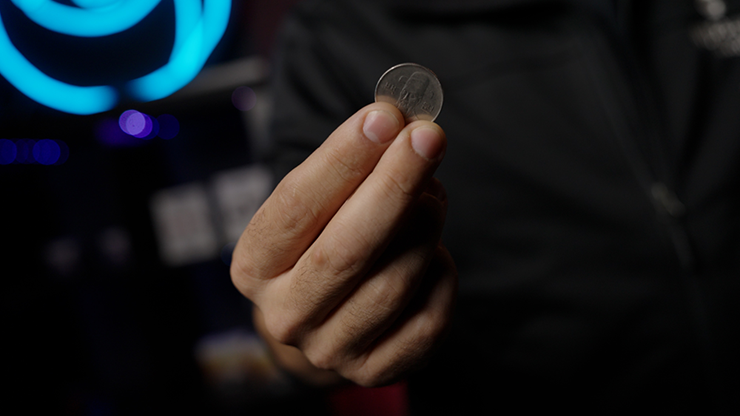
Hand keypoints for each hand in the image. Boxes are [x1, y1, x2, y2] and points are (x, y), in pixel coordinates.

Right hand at [230, 102, 456, 386]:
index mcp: (255, 264)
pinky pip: (427, 317)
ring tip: (432, 195)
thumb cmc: (321, 243)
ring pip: (392, 283)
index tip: (385, 116)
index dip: (343, 159)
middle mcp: (284, 314)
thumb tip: (403, 123)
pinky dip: (440, 273)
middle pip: (346, 250)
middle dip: (394, 185)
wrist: (323, 314)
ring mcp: (330, 349)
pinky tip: (431, 252)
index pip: (296, 206)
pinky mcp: (375, 369)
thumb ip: (352, 166)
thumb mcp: (320, 203)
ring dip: (424, 226)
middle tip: (428, 136)